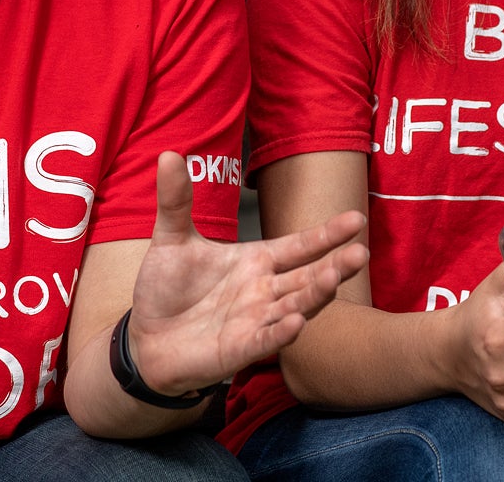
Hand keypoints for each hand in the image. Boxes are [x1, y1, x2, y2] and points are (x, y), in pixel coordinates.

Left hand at [126, 152, 367, 396]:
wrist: (142, 337)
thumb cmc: (165, 289)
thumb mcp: (171, 238)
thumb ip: (176, 199)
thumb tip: (168, 154)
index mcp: (256, 262)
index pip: (299, 245)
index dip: (327, 234)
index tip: (356, 218)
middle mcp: (263, 291)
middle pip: (307, 277)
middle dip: (334, 266)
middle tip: (361, 252)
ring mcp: (254, 322)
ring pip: (294, 307)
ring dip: (315, 295)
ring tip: (333, 278)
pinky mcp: (238, 350)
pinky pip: (264, 341)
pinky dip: (280, 333)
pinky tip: (295, 322)